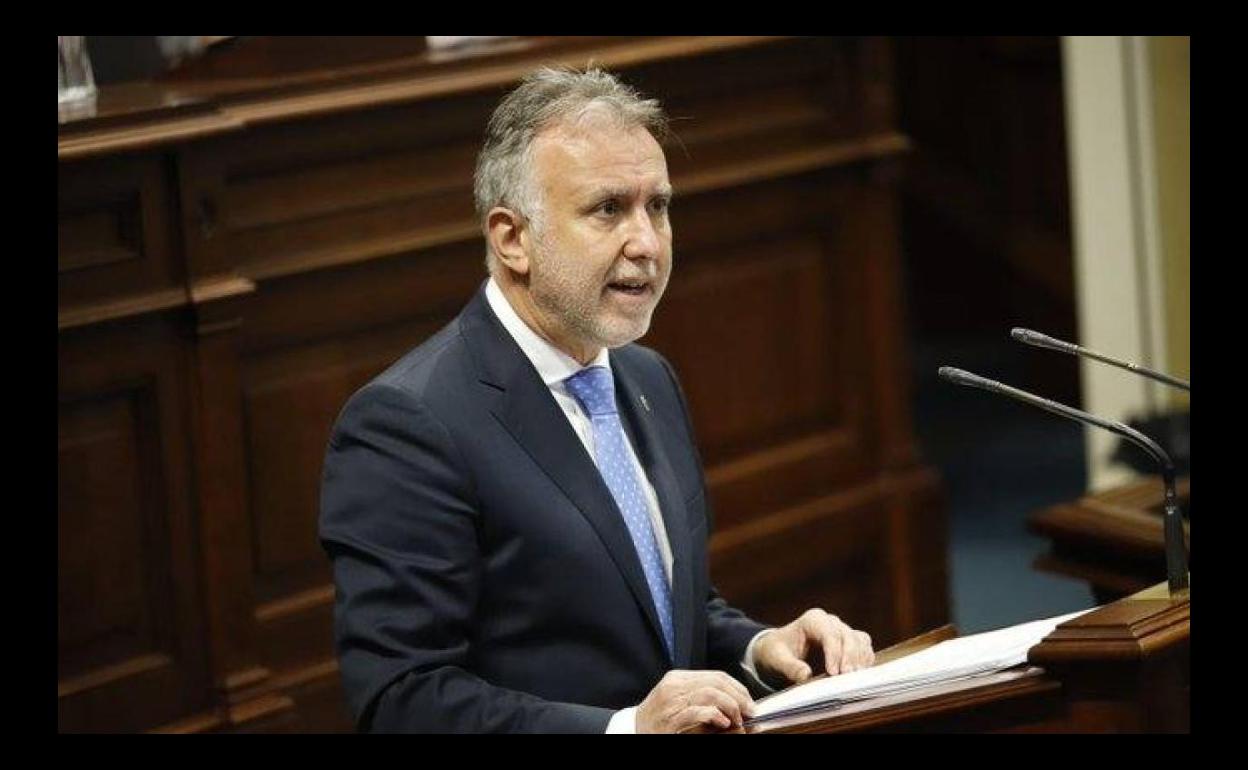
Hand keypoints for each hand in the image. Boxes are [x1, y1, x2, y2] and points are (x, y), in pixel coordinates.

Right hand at [635, 670, 755, 732]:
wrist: (632, 732)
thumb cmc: (658, 721)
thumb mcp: (677, 702)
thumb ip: (700, 697)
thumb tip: (734, 700)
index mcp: (677, 678)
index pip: (716, 676)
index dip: (737, 688)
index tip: (749, 703)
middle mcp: (673, 686)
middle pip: (716, 682)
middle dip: (738, 697)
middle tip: (748, 712)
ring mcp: (670, 703)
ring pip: (709, 693)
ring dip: (729, 706)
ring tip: (736, 719)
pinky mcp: (670, 720)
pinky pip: (696, 711)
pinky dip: (714, 715)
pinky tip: (723, 722)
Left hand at [753, 608, 873, 687]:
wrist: (781, 650)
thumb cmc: (778, 652)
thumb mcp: (777, 659)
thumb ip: (790, 667)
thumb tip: (806, 675)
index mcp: (812, 620)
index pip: (829, 633)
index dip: (834, 653)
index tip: (833, 673)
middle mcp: (830, 622)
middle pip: (847, 636)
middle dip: (849, 657)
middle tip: (846, 677)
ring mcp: (841, 631)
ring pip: (859, 640)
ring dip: (860, 659)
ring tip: (855, 678)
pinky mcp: (849, 642)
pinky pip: (864, 648)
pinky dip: (864, 660)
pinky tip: (860, 675)